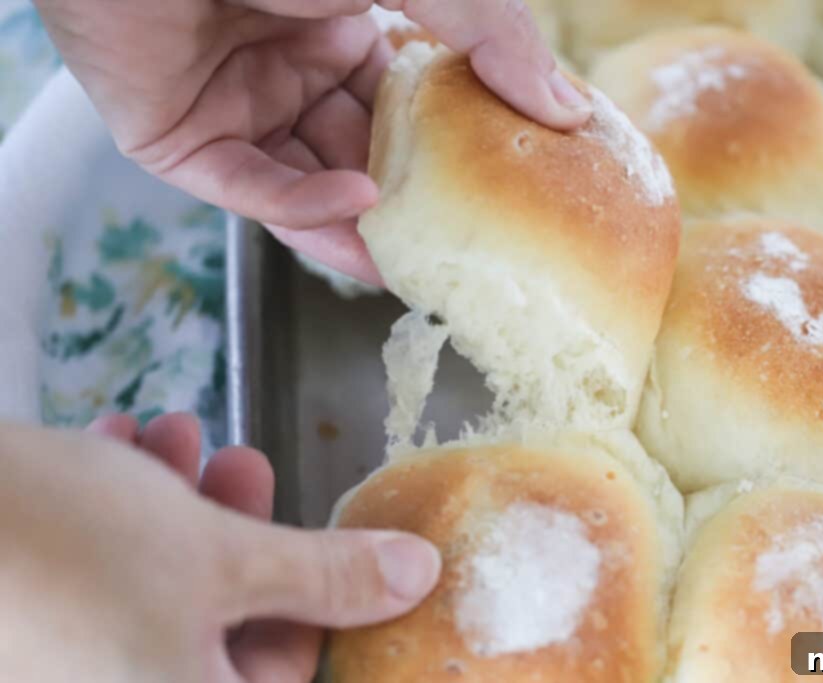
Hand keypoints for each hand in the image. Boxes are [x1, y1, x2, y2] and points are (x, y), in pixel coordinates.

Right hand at [0, 413, 440, 682]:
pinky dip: (116, 514)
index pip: (284, 675)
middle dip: (239, 538)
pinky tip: (115, 441)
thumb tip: (420, 578)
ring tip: (174, 438)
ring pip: (155, 594)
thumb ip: (326, 576)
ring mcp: (65, 667)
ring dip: (175, 510)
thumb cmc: (62, 549)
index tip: (326, 546)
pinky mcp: (29, 626)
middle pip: (221, 635)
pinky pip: (96, 581)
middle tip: (240, 466)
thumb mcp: (216, 557)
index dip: (319, 612)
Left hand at [32, 0, 591, 284]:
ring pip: (309, 187)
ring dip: (361, 227)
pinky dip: (303, 205)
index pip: (407, 107)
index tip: (499, 192)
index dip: (451, 150)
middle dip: (409, 204)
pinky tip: (357, 210)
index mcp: (341, 28)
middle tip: (462, 250)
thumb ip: (490, 37)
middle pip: (363, 156)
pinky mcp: (184, 143)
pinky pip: (253, 188)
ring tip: (418, 270)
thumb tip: (567, 109)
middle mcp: (291, 71)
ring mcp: (238, 108)